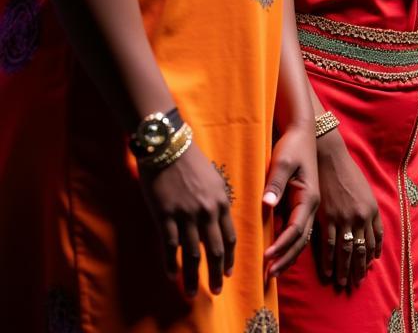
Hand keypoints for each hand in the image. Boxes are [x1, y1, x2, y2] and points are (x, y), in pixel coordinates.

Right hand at [140, 143, 235, 297]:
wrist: (168, 147)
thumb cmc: (191, 162)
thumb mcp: (213, 180)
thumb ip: (217, 202)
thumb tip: (217, 224)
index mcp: (221, 201)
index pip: (230, 236)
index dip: (230, 257)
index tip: (230, 272)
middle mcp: (207, 211)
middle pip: (215, 250)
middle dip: (216, 273)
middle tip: (216, 291)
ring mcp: (186, 214)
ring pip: (192, 254)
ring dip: (192, 277)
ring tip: (191, 294)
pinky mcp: (165, 216)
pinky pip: (170, 246)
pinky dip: (171, 264)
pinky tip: (172, 276)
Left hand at [263, 123, 319, 278]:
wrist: (302, 131)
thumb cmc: (293, 145)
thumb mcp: (283, 161)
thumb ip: (275, 184)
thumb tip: (266, 205)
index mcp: (309, 196)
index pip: (296, 229)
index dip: (282, 245)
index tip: (266, 258)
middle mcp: (311, 205)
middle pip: (301, 240)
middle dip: (285, 259)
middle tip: (268, 276)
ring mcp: (307, 205)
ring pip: (300, 238)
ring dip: (287, 256)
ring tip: (271, 272)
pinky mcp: (300, 203)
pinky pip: (296, 230)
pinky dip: (287, 245)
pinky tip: (275, 254)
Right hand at [314, 129, 381, 288]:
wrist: (330, 159)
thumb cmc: (348, 173)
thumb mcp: (365, 191)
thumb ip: (369, 211)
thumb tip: (371, 230)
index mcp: (371, 209)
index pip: (374, 240)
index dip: (372, 255)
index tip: (368, 266)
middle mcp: (360, 216)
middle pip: (361, 249)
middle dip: (359, 268)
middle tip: (356, 283)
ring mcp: (343, 218)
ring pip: (346, 251)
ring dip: (345, 269)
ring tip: (343, 282)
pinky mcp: (327, 218)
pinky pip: (329, 245)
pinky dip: (329, 261)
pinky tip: (329, 272)